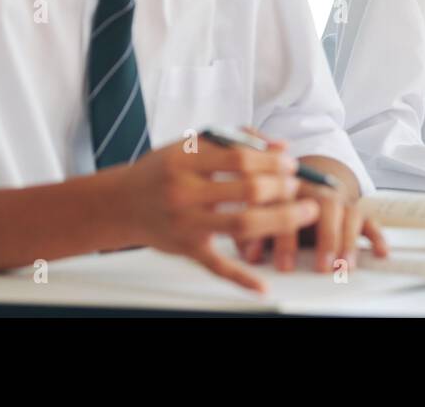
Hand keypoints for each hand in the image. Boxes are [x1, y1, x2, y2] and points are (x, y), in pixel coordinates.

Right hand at [117, 134, 317, 291]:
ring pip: (240, 225)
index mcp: (186, 161)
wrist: (120, 203)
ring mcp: (186, 223)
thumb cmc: (163, 170)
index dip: (270, 160)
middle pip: (245, 190)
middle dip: (280, 188)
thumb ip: (236, 139)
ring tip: (304, 212)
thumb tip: (282, 146)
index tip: (290, 163)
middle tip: (298, 186)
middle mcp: (184, 192)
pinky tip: (263, 284)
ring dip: (279, 219)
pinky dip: (241, 278)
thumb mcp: (192, 145)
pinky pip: (216, 266)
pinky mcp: (186, 249)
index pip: (239, 158)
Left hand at [232, 139, 387, 274]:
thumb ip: (252, 230)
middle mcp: (316, 193)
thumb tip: (247, 254)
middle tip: (320, 266)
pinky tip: (380, 251)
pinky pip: (369, 220)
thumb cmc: (280, 204)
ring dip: (346, 240)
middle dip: (324, 238)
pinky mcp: (354, 211)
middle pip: (324, 208)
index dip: (283, 236)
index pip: (289, 208)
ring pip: (347, 213)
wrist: (308, 179)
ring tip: (343, 265)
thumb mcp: (261, 212)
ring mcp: (337, 201)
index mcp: (289, 189)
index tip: (280, 264)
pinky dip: (377, 236)